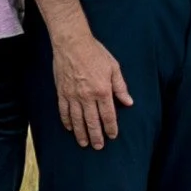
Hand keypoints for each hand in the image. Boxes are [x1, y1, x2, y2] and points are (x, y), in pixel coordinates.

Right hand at [51, 24, 132, 149]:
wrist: (72, 43)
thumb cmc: (95, 53)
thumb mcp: (113, 67)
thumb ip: (120, 87)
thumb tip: (128, 102)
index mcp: (102, 90)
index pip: (108, 115)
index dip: (111, 128)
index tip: (112, 136)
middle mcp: (87, 96)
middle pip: (92, 122)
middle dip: (96, 136)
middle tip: (98, 147)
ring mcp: (73, 95)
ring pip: (77, 120)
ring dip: (81, 133)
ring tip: (84, 143)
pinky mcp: (62, 92)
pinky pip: (64, 111)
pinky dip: (67, 121)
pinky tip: (70, 128)